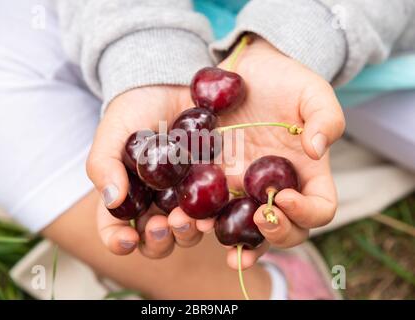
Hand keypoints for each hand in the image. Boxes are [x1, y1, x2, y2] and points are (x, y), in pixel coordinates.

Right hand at [88, 87, 203, 257]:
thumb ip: (104, 164)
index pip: (114, 230)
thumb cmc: (134, 110)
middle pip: (154, 240)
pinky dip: (210, 218)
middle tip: (161, 227)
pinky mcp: (208, 186)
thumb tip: (112, 200)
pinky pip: (211, 211)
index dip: (118, 241)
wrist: (168, 86)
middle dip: (157, 241)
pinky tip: (210, 214)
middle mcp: (154, 203)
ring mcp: (182, 197)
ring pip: (184, 232)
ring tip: (186, 219)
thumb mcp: (112, 133)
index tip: (127, 239)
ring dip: (184, 233)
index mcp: (126, 196)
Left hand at [198, 37, 344, 268]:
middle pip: (286, 229)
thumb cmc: (285, 81)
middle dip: (274, 233)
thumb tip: (318, 149)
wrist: (247, 70)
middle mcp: (277, 188)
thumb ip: (327, 117)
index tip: (284, 197)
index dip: (307, 212)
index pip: (320, 208)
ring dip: (235, 238)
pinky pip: (213, 206)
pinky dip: (205, 219)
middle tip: (259, 219)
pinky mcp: (217, 178)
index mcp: (307, 173)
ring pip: (247, 228)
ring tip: (216, 231)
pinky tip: (193, 219)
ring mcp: (246, 186)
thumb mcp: (312, 92)